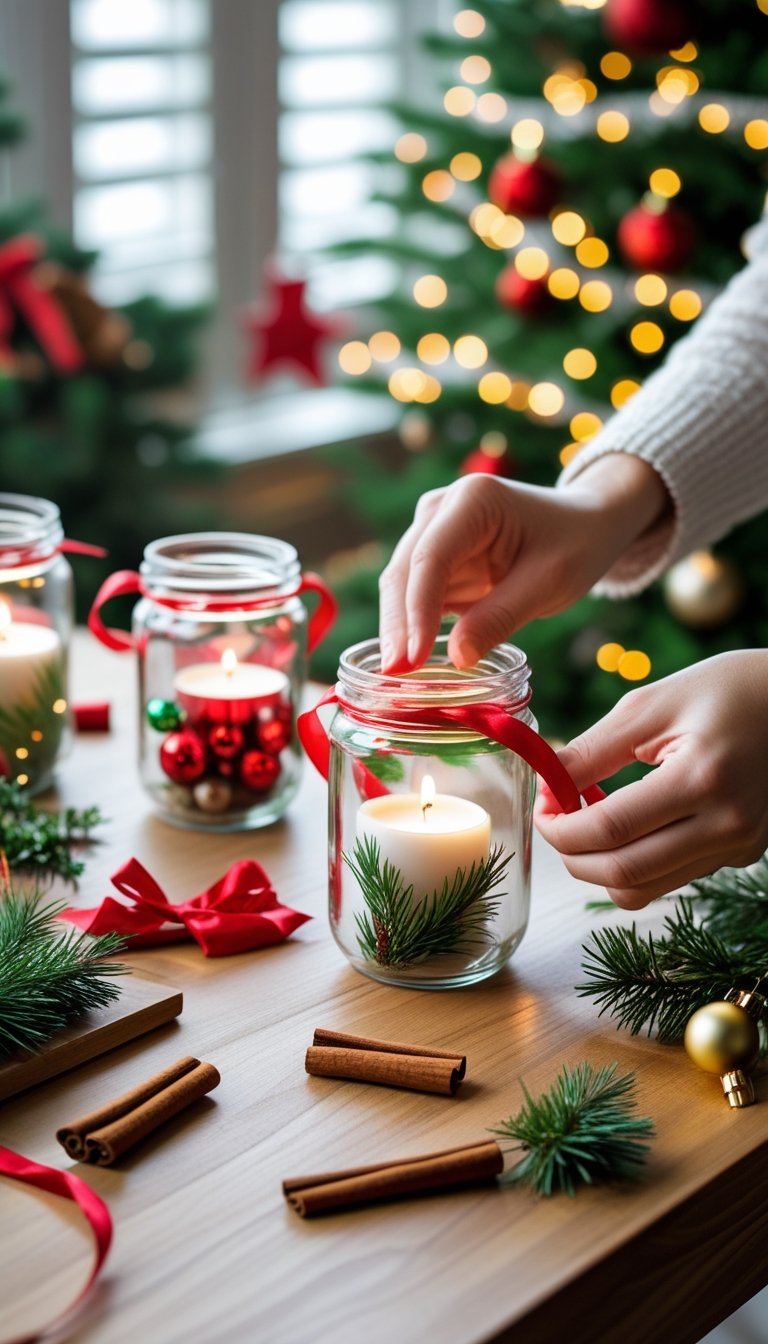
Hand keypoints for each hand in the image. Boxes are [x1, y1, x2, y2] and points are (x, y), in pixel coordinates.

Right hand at [378, 457, 668, 671]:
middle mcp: (442, 508)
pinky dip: (414, 627)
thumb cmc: (575, 543)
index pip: (431, 559)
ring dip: (399, 630)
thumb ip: (501, 617)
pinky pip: (416, 596)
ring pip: (402, 586)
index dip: (417, 611)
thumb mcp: (550, 582)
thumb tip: (456, 658)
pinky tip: (412, 662)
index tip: (412, 659)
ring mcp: (434, 530)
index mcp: (474, 500)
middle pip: (405, 571)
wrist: (585, 523)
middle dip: (398, 625)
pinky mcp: (437, 557)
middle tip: (394, 676)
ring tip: (397, 677)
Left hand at [535, 651, 767, 908]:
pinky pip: (671, 876)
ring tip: (591, 819)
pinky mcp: (742, 854)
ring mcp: (739, 846)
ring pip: (644, 888)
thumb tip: (545, 788)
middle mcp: (728, 825)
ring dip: (601, 864)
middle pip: (624, 873)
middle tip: (556, 821)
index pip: (611, 829)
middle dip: (572, 855)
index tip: (542, 805)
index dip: (560, 826)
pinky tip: (630, 822)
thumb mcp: (650, 706)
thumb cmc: (724, 689)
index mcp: (703, 779)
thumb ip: (591, 751)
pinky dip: (635, 860)